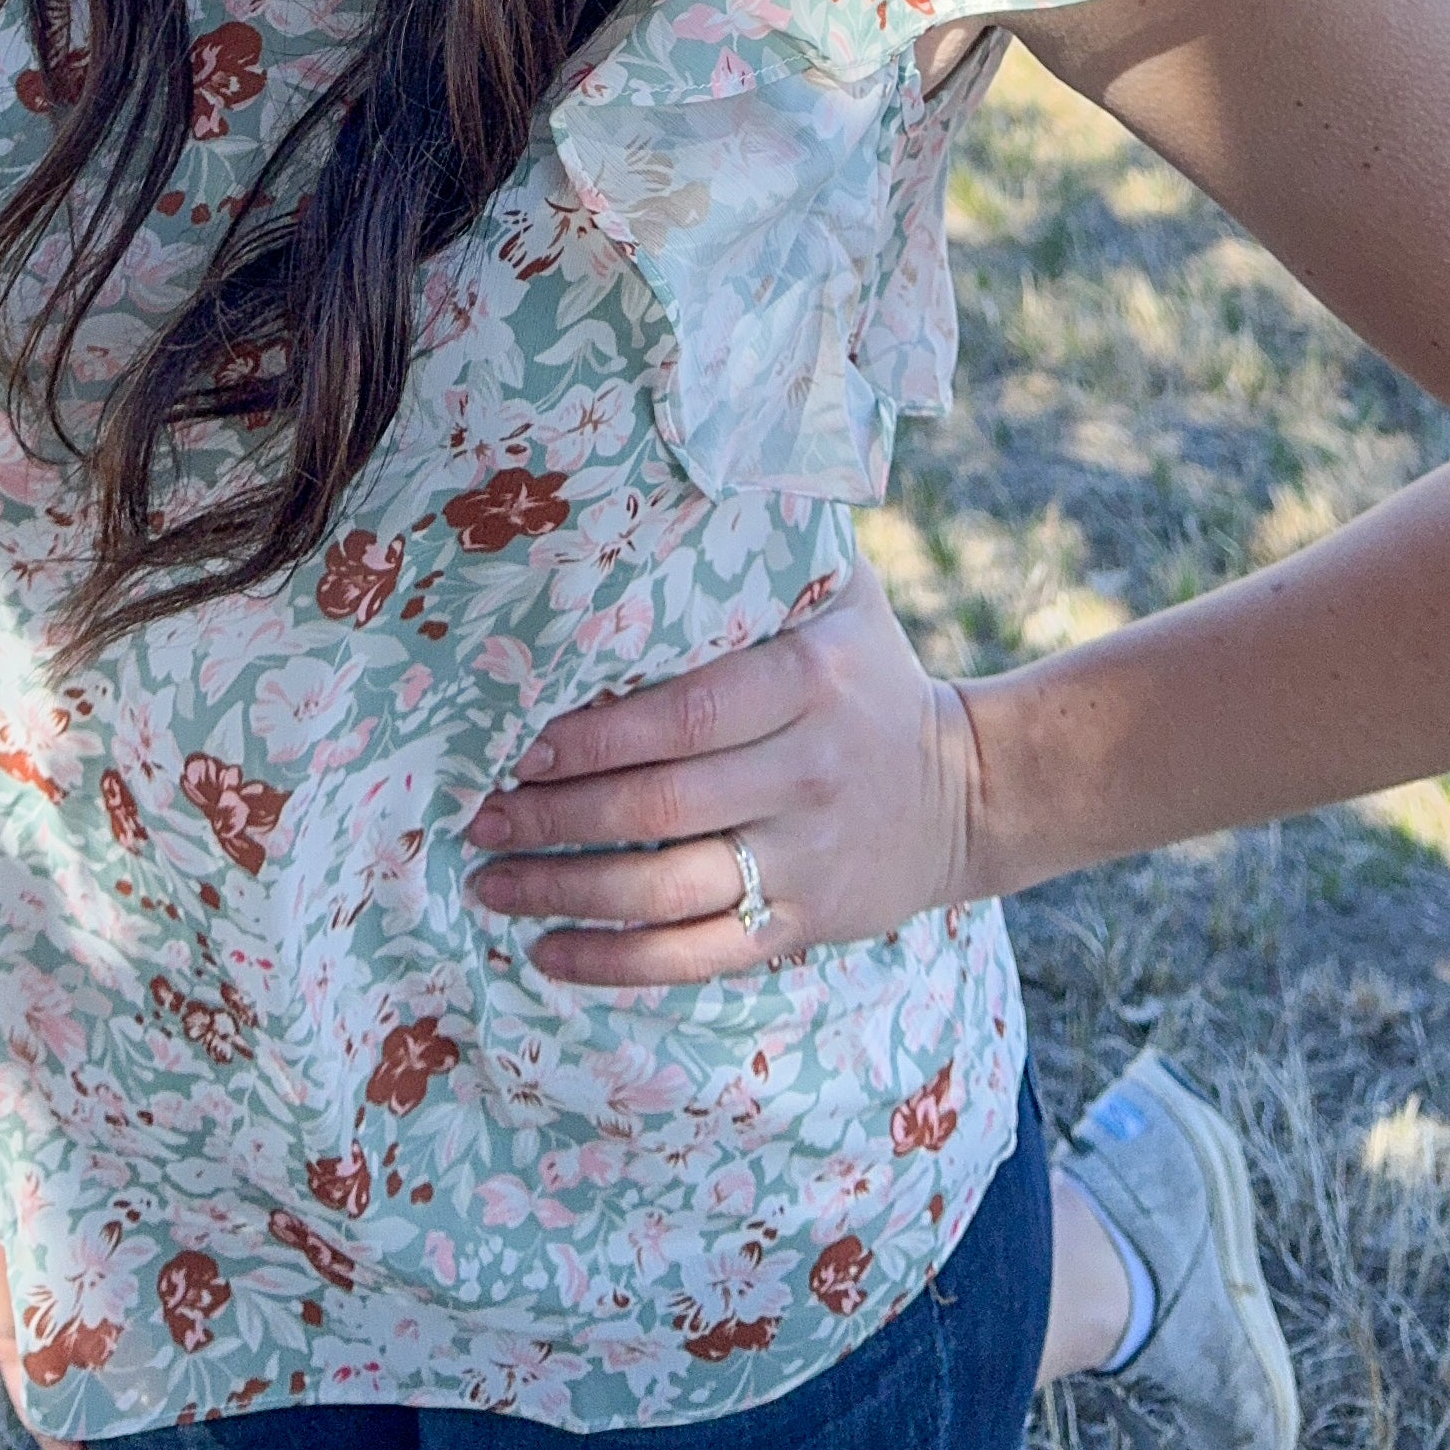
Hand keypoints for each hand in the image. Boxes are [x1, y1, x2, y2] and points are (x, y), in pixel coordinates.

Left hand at [460, 555, 983, 985]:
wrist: (971, 787)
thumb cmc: (869, 672)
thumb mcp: (842, 596)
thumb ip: (768, 548)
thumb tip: (664, 486)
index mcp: (811, 681)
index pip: (689, 713)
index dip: (600, 735)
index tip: (522, 742)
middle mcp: (810, 771)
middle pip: (663, 803)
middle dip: (557, 814)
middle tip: (477, 813)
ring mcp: (807, 857)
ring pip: (669, 889)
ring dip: (566, 891)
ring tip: (488, 881)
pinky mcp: (804, 922)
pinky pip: (698, 956)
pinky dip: (618, 963)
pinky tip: (548, 953)